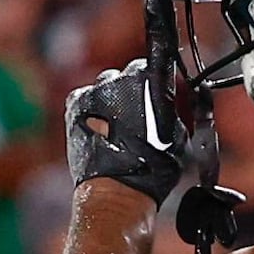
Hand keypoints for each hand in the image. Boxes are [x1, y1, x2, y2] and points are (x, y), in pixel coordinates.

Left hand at [64, 58, 191, 201]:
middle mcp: (118, 79)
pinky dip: (90, 109)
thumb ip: (174, 110)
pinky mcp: (74, 106)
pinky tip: (100, 128)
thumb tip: (170, 100)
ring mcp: (93, 91)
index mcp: (147, 79)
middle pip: (125, 75)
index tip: (157, 92)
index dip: (156, 80)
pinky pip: (84, 99)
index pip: (154, 63)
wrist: (117, 191)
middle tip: (137, 116)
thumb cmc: (153, 168)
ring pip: (104, 86)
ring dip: (110, 99)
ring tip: (116, 127)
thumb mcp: (179, 135)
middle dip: (132, 90)